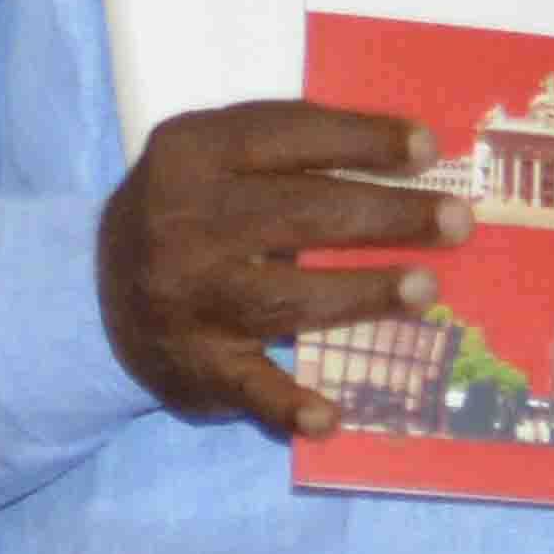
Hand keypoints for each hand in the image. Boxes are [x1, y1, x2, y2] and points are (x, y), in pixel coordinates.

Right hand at [97, 102, 445, 440]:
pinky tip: (329, 417)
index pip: (283, 135)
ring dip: (360, 294)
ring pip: (283, 299)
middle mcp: (181, 223)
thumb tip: (409, 156)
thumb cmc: (188, 211)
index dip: (359, 140)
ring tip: (425, 289)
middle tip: (457, 221)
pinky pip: (246, 387)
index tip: (430, 148)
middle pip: (297, 215)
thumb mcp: (210, 158)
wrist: (95, 289)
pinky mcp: (193, 363)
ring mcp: (184, 298)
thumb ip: (286, 151)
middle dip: (385, 215)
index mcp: (189, 155)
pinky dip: (286, 406)